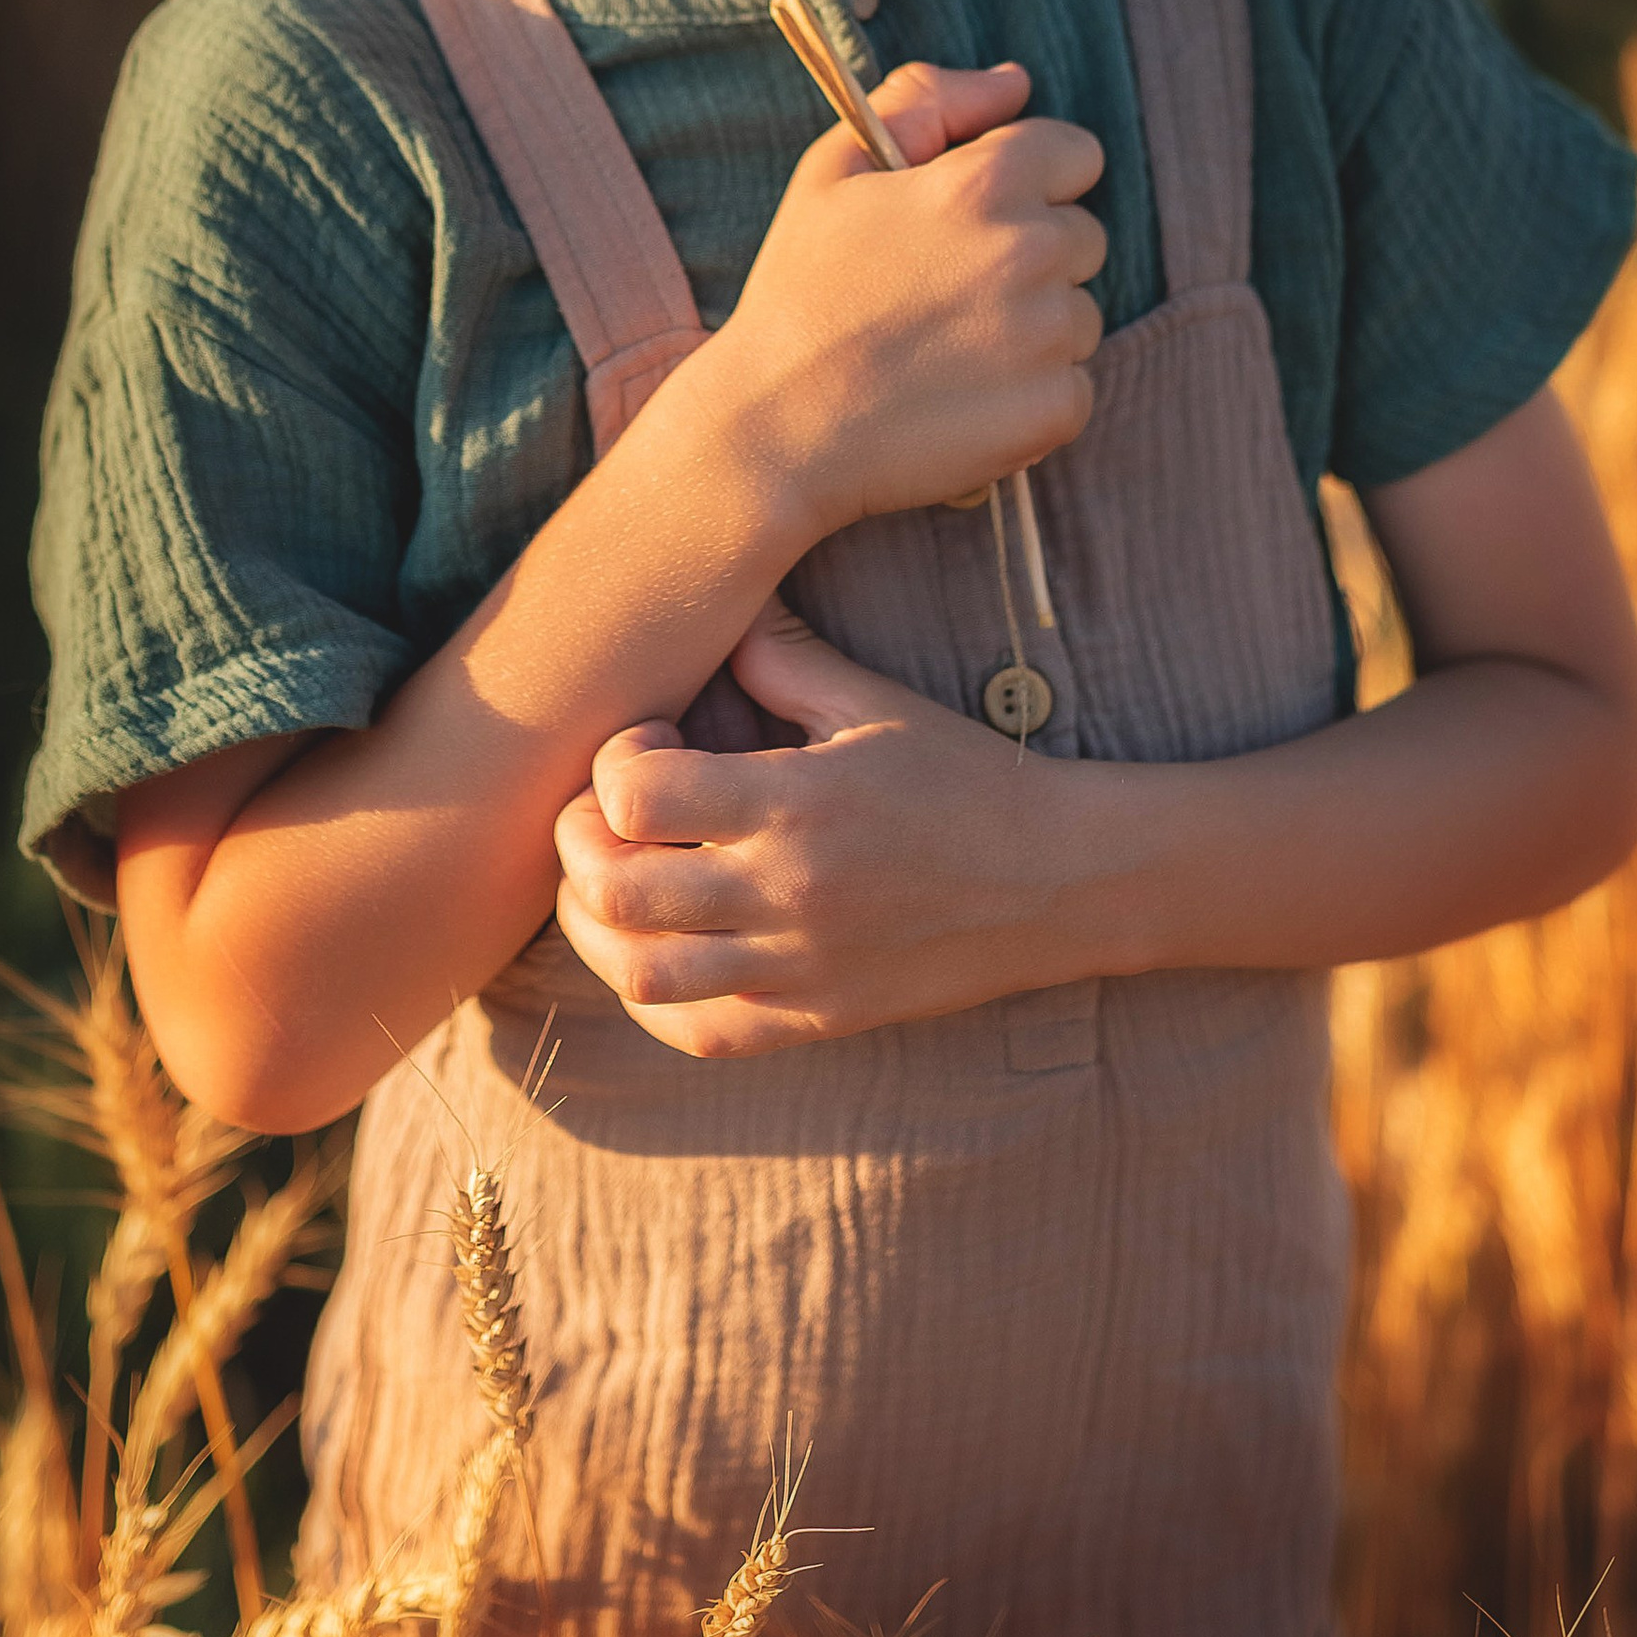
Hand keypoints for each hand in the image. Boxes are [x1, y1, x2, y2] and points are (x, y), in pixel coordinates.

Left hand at [552, 596, 1077, 1054]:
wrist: (1055, 881)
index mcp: (797, 803)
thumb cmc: (963, 777)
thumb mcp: (873, 702)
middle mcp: (787, 895)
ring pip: (637, 975)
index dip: (614, 761)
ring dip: (599, 923)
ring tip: (621, 876)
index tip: (653, 742)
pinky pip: (695, 1031)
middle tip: (611, 811)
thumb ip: (781, 655)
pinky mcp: (811, 1021)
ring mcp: (797, 970)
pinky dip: (650, 994)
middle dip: (581, 841)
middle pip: (615, 890)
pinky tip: (661, 944)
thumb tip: (714, 605)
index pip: (637, 796)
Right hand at [695, 57, 1105, 539]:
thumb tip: (1015, 82)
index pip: (1076, 155)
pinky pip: (1074, 388)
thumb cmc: (802, 291)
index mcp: (985, 182)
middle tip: (946, 292)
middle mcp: (1031, 251)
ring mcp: (1048, 335)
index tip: (977, 218)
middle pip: (1083, 237)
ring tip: (947, 350)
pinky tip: (963, 399)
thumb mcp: (836, 169)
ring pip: (1079, 315)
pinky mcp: (1054, 409)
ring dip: (1033, 328)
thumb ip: (927, 99)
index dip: (1029, 181)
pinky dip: (1032, 397)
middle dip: (1030, 256)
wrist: (777, 427)